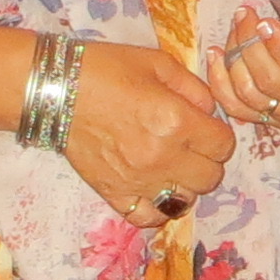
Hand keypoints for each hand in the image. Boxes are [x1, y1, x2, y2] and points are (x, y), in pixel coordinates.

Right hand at [55, 40, 233, 224]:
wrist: (56, 90)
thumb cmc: (107, 70)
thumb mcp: (158, 63)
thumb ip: (195, 88)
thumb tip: (211, 112)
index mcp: (177, 122)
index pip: (223, 146)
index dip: (218, 135)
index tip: (204, 127)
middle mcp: (162, 157)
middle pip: (210, 178)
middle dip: (206, 160)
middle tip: (189, 145)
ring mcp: (138, 181)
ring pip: (185, 201)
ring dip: (184, 184)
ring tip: (170, 166)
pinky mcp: (114, 194)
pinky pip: (148, 217)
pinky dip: (157, 207)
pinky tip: (153, 189)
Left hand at [205, 0, 279, 137]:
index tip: (266, 22)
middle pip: (275, 85)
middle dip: (252, 47)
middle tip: (245, 15)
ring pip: (252, 96)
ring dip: (235, 59)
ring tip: (236, 27)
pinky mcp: (269, 117)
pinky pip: (237, 108)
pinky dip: (220, 82)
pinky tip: (217, 54)